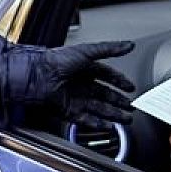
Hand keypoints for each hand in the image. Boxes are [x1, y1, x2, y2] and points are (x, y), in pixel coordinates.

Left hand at [0, 41, 136, 128]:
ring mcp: (75, 97)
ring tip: (126, 119)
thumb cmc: (58, 60)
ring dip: (113, 114)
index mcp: (85, 67)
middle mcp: (81, 83)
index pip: (107, 75)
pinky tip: (109, 127)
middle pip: (105, 94)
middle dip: (119, 102)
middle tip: (131, 107)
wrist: (39, 76)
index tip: (130, 87)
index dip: (119, 81)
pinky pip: (86, 119)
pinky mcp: (68, 111)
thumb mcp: (88, 51)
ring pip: (99, 108)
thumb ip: (110, 49)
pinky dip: (98, 124)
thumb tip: (128, 45)